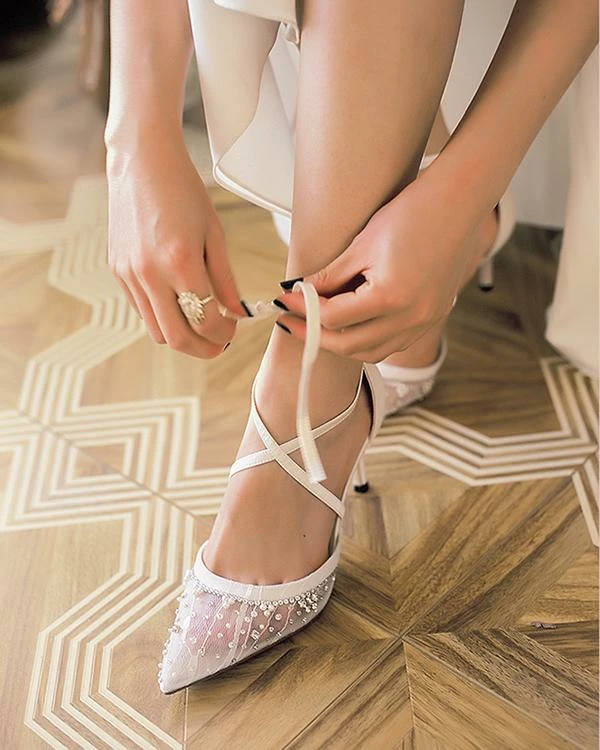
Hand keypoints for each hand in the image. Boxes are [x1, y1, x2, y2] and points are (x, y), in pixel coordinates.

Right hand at [106, 136, 245, 357]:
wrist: (142, 162)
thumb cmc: (184, 191)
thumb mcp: (215, 233)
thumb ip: (225, 279)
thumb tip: (237, 313)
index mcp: (180, 262)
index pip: (206, 321)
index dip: (224, 334)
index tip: (234, 330)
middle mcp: (150, 273)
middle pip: (177, 337)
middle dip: (202, 349)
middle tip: (218, 345)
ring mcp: (129, 274)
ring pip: (155, 329)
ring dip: (180, 335)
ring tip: (200, 325)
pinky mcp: (117, 271)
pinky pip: (141, 310)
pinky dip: (162, 316)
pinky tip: (178, 304)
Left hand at [274, 169, 478, 361]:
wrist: (459, 200)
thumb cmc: (413, 212)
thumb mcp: (362, 244)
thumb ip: (330, 276)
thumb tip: (301, 292)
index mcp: (391, 297)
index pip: (333, 317)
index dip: (303, 310)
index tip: (285, 300)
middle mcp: (411, 317)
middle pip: (349, 344)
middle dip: (315, 335)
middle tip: (293, 321)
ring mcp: (425, 321)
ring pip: (372, 352)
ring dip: (342, 344)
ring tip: (318, 328)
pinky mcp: (433, 317)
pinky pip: (393, 343)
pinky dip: (368, 341)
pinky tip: (352, 327)